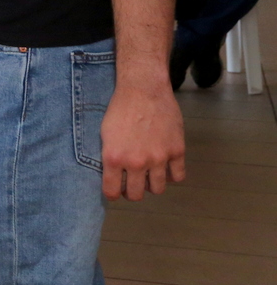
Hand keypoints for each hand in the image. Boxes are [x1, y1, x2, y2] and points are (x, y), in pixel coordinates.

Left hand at [101, 81, 184, 200]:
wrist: (143, 90)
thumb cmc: (119, 108)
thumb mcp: (105, 134)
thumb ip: (110, 156)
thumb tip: (113, 174)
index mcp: (114, 158)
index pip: (112, 191)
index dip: (113, 194)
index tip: (115, 192)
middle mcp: (136, 162)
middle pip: (136, 195)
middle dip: (132, 192)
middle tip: (132, 184)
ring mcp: (159, 158)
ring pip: (158, 189)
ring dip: (151, 185)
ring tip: (149, 175)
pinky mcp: (177, 151)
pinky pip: (178, 176)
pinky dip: (172, 175)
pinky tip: (166, 167)